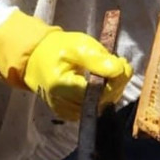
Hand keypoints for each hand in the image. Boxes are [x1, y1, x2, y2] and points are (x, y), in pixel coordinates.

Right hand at [0, 11, 132, 120]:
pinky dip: (102, 95)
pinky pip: (93, 108)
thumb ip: (98, 59)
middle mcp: (62, 104)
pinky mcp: (69, 114)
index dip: (115, 81)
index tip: (123, 64)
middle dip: (116, 84)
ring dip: (111, 89)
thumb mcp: (78, 45)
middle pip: (100, 102)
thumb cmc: (57, 48)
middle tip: (121, 64)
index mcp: (61, 86)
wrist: (37, 58)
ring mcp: (65, 111)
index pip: (97, 93)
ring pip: (99, 106)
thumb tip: (119, 70)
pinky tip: (103, 81)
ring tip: (111, 70)